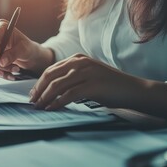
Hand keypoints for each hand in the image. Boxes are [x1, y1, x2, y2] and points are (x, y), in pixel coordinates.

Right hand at [0, 19, 51, 79]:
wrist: (28, 56)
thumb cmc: (27, 48)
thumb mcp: (23, 49)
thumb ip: (13, 54)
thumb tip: (1, 62)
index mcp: (1, 27)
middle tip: (7, 70)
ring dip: (0, 70)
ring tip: (15, 71)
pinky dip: (0, 73)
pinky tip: (10, 75)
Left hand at [29, 54, 148, 109]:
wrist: (134, 90)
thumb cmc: (110, 86)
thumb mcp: (88, 76)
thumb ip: (72, 78)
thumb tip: (50, 90)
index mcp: (78, 58)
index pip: (51, 69)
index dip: (39, 83)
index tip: (33, 94)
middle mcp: (81, 62)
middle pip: (51, 75)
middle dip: (39, 90)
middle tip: (32, 101)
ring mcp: (87, 72)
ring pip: (57, 85)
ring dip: (45, 97)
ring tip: (39, 107)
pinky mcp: (92, 85)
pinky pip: (69, 94)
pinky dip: (58, 102)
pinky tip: (52, 108)